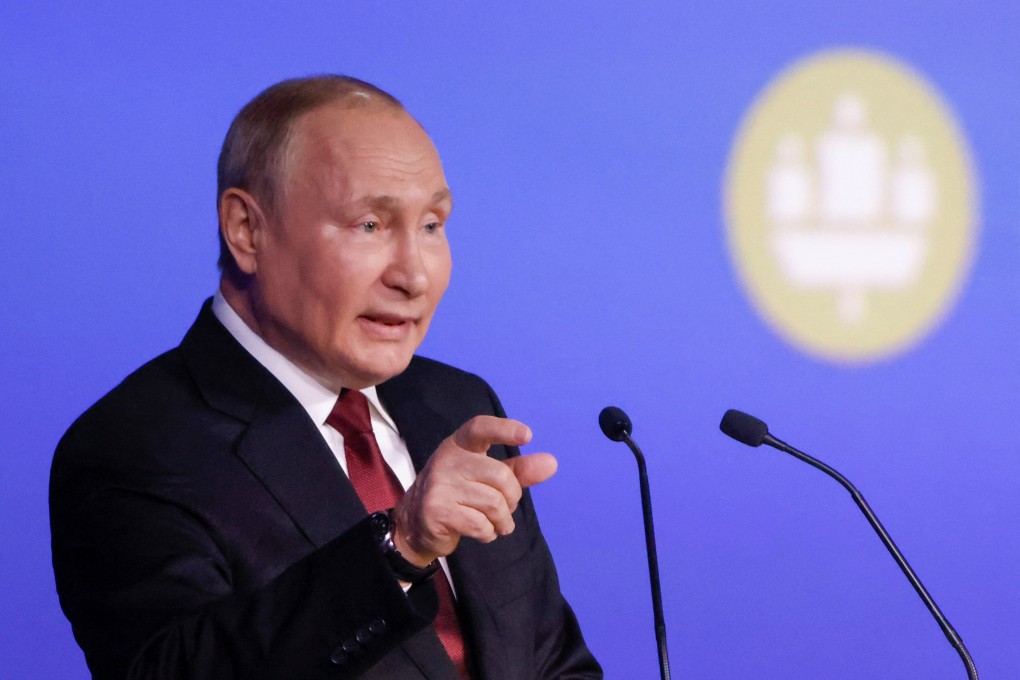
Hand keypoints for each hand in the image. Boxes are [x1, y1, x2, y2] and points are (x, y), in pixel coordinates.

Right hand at [391, 416, 556, 565]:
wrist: (416, 524)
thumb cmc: (458, 495)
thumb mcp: (487, 478)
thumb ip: (519, 470)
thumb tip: (552, 463)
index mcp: (459, 445)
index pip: (480, 427)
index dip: (504, 429)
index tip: (527, 436)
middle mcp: (447, 459)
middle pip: (501, 476)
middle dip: (512, 498)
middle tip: (506, 509)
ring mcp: (439, 485)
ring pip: (494, 503)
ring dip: (503, 521)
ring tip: (497, 524)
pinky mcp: (437, 510)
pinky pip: (480, 524)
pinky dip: (489, 533)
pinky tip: (482, 531)